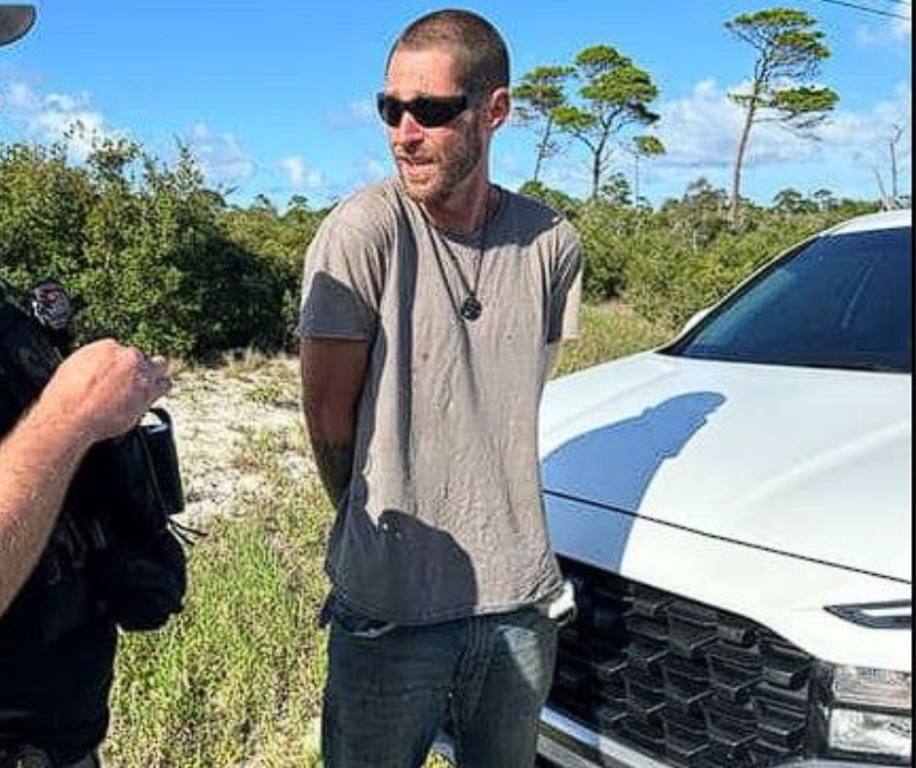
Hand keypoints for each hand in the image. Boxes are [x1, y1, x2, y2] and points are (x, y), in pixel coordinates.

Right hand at [37, 338, 171, 443]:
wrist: (72, 415)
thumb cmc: (66, 396)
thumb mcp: (72, 368)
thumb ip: (91, 363)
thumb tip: (96, 369)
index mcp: (107, 347)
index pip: (120, 351)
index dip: (118, 365)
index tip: (116, 374)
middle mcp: (127, 357)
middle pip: (140, 357)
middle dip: (137, 366)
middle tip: (131, 379)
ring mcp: (141, 374)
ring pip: (159, 366)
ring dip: (155, 374)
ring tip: (149, 383)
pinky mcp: (149, 392)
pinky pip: (165, 385)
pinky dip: (161, 388)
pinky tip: (156, 392)